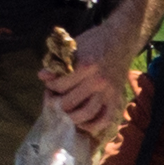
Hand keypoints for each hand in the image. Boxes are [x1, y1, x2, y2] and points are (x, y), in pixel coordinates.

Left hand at [54, 18, 137, 140]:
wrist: (121, 39)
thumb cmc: (95, 41)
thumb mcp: (73, 46)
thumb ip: (57, 62)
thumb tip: (42, 76)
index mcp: (86, 66)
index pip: (60, 86)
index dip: (50, 87)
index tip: (49, 85)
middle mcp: (98, 81)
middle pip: (70, 102)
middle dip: (57, 103)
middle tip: (54, 100)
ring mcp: (108, 92)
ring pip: (86, 114)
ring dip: (71, 116)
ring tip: (65, 112)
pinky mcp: (117, 98)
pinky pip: (105, 119)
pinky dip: (93, 125)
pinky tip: (82, 122)